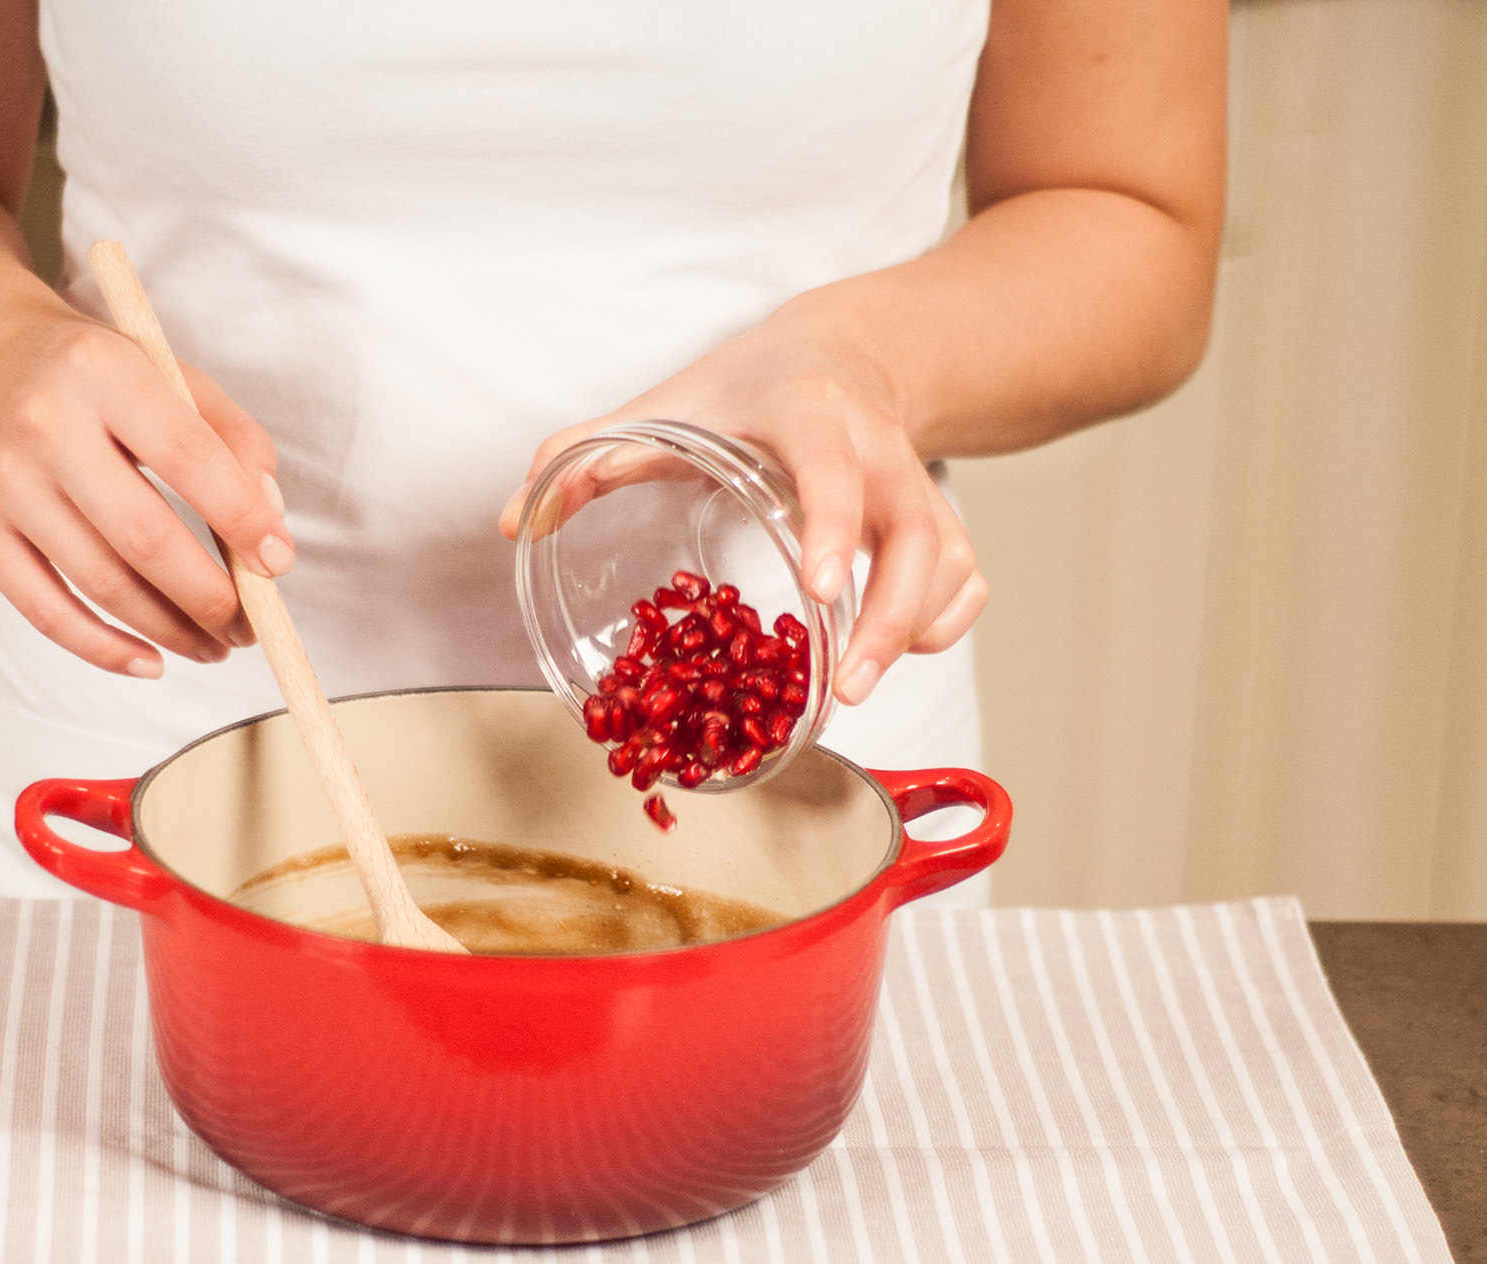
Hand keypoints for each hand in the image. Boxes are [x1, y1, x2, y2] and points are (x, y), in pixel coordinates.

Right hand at [0, 293, 294, 677]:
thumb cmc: (93, 373)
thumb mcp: (168, 373)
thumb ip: (234, 440)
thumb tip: (269, 531)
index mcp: (102, 371)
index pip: (188, 456)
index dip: (242, 518)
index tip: (277, 563)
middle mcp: (44, 424)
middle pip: (144, 537)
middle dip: (210, 597)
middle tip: (248, 625)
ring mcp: (3, 482)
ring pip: (101, 583)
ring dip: (171, 631)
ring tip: (213, 646)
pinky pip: (45, 612)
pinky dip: (105, 650)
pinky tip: (151, 661)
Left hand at [499, 303, 986, 705]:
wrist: (840, 351)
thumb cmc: (743, 390)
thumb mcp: (664, 406)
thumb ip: (583, 457)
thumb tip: (518, 520)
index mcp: (810, 414)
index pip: (835, 469)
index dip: (837, 525)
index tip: (824, 585)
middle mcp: (878, 448)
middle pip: (916, 534)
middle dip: (889, 615)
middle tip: (847, 686)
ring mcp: (917, 485)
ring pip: (949, 561)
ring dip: (914, 630)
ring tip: (860, 688)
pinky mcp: (940, 518)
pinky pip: (967, 577)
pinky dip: (947, 621)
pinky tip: (903, 653)